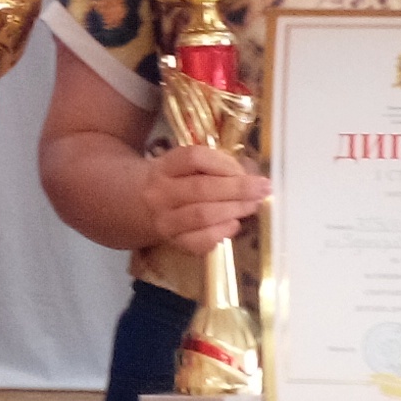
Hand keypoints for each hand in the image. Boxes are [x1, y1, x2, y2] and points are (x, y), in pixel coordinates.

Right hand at [138, 143, 268, 255]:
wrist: (137, 209)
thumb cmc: (172, 182)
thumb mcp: (181, 167)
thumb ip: (211, 166)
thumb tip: (250, 175)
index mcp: (163, 167)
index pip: (193, 158)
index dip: (224, 163)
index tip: (245, 170)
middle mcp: (159, 193)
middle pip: (201, 189)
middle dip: (238, 189)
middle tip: (263, 189)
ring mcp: (164, 220)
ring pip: (203, 215)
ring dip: (234, 210)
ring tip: (252, 205)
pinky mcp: (172, 242)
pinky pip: (200, 241)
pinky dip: (222, 233)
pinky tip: (234, 225)